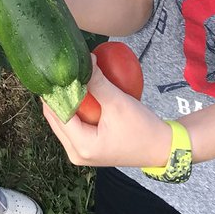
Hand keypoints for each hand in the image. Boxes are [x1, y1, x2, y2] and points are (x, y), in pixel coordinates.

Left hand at [41, 57, 172, 169]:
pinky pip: (73, 125)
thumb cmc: (142, 128)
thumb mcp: (118, 103)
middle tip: (59, 71)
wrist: (161, 147)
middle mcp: (76, 153)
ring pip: (63, 121)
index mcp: (81, 146)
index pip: (56, 114)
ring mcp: (81, 152)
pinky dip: (74, 109)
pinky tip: (78, 91)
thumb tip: (84, 60)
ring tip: (67, 78)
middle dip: (57, 95)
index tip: (54, 70)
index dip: (53, 91)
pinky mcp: (88, 147)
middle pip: (55, 118)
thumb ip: (98, 82)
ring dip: (65, 101)